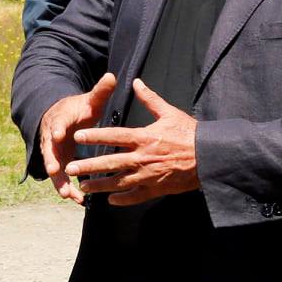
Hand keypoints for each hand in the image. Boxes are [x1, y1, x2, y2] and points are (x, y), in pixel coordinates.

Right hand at [38, 73, 117, 205]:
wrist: (62, 118)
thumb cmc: (77, 110)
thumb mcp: (88, 101)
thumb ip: (99, 91)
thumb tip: (112, 76)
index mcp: (60, 119)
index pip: (56, 123)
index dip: (56, 129)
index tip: (57, 135)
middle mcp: (51, 137)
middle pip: (49, 150)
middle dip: (51, 161)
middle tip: (54, 171)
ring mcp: (53, 152)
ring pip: (53, 167)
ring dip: (59, 181)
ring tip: (67, 194)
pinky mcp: (58, 162)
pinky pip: (61, 176)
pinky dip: (67, 187)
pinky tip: (77, 200)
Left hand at [68, 78, 200, 206]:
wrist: (210, 157)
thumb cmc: (190, 133)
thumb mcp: (169, 113)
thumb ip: (150, 99)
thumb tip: (137, 81)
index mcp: (144, 137)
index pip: (113, 136)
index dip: (94, 135)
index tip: (77, 136)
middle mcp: (142, 158)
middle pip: (109, 162)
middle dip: (88, 166)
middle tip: (70, 168)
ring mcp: (148, 175)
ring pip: (118, 183)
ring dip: (99, 185)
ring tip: (84, 187)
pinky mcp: (156, 188)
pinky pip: (135, 196)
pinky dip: (122, 199)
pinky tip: (110, 200)